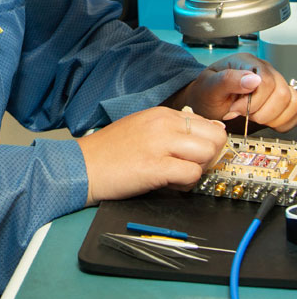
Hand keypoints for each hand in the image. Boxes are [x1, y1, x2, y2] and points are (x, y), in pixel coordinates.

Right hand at [76, 106, 226, 205]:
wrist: (83, 166)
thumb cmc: (111, 151)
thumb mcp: (144, 128)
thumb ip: (175, 129)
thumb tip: (212, 131)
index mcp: (162, 113)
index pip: (208, 124)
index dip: (208, 145)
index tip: (197, 157)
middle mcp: (163, 124)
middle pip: (215, 138)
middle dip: (209, 157)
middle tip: (190, 167)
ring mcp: (160, 143)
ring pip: (207, 154)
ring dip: (197, 171)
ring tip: (176, 176)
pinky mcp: (155, 167)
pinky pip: (191, 175)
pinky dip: (185, 184)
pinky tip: (168, 184)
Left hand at [169, 53, 296, 132]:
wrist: (205, 101)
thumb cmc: (207, 92)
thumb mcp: (209, 86)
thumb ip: (228, 80)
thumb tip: (253, 79)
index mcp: (246, 62)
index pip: (266, 80)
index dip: (253, 101)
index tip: (235, 108)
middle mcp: (264, 71)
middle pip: (282, 94)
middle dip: (261, 111)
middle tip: (242, 113)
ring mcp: (274, 84)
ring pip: (292, 102)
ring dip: (271, 116)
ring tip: (252, 115)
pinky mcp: (279, 99)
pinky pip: (294, 111)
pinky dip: (280, 121)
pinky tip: (263, 119)